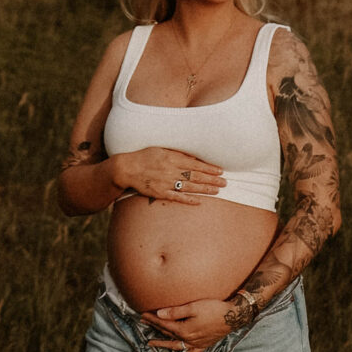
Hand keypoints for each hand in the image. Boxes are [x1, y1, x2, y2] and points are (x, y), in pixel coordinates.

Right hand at [110, 148, 225, 203]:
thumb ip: (178, 153)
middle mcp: (171, 170)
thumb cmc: (145, 157)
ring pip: (189, 187)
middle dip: (211, 179)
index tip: (220, 170)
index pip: (195, 164)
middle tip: (225, 182)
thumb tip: (194, 157)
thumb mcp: (162, 150)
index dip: (209, 168)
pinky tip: (199, 201)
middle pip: (195, 175)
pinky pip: (176, 197)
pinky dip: (188, 200)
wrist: (127, 168)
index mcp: (172, 158)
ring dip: (204, 189)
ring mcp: (166, 182)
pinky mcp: (160, 192)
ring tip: (217, 190)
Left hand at [143, 296, 238, 351]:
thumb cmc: (214, 309)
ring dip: (162, 343)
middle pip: (167, 333)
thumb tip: (159, 314)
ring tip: (150, 343)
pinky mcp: (202, 345)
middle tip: (142, 322)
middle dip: (154, 327)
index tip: (142, 314)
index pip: (164, 324)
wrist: (233, 317)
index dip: (152, 319)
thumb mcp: (193, 307)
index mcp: (184, 330)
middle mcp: (188, 339)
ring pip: (174, 345)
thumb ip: (175, 312)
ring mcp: (195, 344)